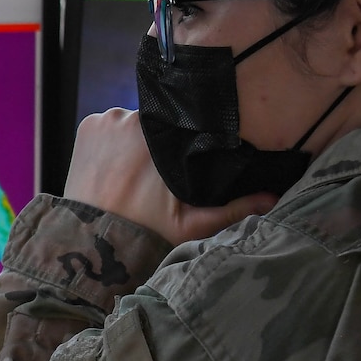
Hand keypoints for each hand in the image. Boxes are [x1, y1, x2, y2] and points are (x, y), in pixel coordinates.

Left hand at [62, 107, 276, 243]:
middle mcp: (136, 117)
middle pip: (159, 121)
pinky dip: (111, 141)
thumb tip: (273, 198)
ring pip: (132, 122)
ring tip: (134, 174)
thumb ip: (234, 208)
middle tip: (157, 175)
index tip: (184, 160)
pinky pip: (108, 125)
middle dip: (160, 142)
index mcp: (165, 136)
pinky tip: (114, 168)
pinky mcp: (87, 125)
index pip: (184, 122)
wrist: (93, 242)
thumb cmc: (146, 233)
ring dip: (135, 140)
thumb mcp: (194, 224)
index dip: (185, 141)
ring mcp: (108, 119)